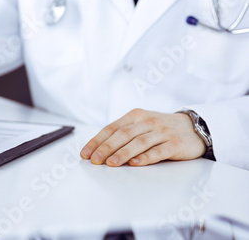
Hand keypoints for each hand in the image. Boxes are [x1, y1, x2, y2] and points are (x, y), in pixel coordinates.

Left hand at [80, 109, 205, 166]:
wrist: (193, 126)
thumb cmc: (161, 128)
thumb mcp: (141, 124)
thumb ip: (123, 133)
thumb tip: (98, 149)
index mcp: (135, 116)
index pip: (111, 128)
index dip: (97, 141)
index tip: (85, 153)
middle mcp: (147, 121)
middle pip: (123, 134)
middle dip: (106, 148)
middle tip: (95, 160)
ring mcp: (162, 132)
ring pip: (138, 142)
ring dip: (123, 153)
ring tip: (111, 163)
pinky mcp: (175, 144)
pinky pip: (158, 151)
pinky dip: (146, 157)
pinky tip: (135, 163)